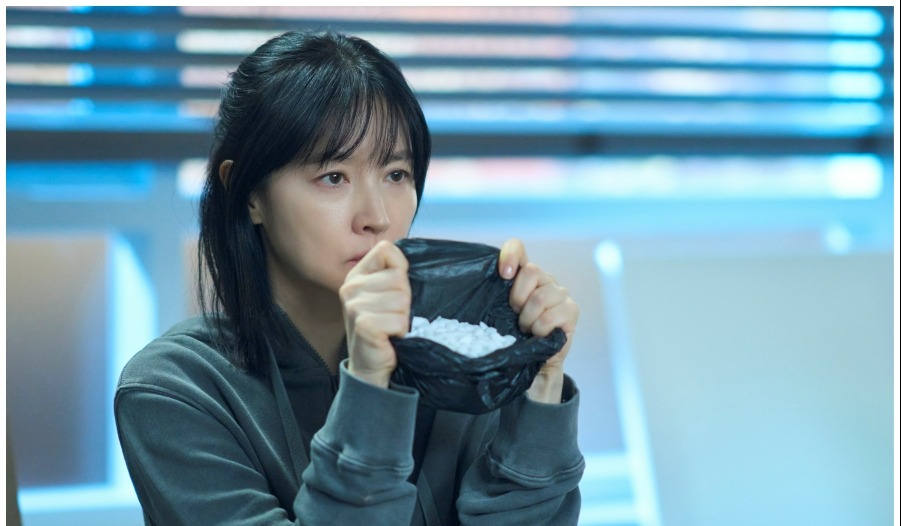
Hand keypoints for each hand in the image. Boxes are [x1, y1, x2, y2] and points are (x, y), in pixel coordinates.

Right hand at [340, 240, 410, 387]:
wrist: (370, 366)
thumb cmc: (383, 328)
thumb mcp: (383, 295)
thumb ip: (391, 274)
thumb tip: (406, 257)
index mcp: (356, 275)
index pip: (386, 250)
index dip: (400, 268)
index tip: (395, 289)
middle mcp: (351, 287)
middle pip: (398, 277)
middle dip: (404, 299)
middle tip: (393, 315)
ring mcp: (354, 306)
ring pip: (401, 299)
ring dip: (403, 317)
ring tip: (391, 326)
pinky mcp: (363, 325)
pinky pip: (399, 320)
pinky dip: (401, 331)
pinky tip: (390, 337)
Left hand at [498, 238, 578, 402]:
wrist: (535, 362)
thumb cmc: (513, 336)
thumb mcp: (499, 315)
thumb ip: (495, 298)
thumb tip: (484, 283)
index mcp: (524, 274)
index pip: (518, 248)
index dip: (510, 255)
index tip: (504, 274)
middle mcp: (544, 279)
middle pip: (531, 271)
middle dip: (518, 298)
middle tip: (515, 315)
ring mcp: (560, 293)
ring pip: (540, 297)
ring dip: (528, 319)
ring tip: (526, 329)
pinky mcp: (571, 309)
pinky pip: (550, 316)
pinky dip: (539, 330)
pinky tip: (539, 335)